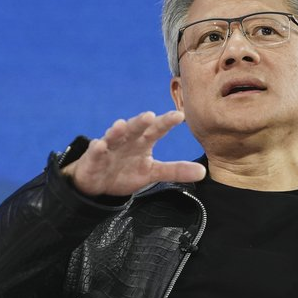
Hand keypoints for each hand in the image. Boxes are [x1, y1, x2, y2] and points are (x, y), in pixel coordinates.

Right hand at [61, 110, 205, 196]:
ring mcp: (109, 147)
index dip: (166, 123)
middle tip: (150, 115)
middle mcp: (127, 140)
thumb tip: (203, 171)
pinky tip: (99, 145)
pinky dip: (97, 149)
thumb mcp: (153, 172)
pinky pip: (95, 153)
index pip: (157, 130)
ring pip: (113, 136)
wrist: (99, 182)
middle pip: (135, 129)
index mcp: (143, 142)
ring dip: (116, 131)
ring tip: (121, 125)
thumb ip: (176, 170)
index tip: (179, 115)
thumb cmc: (127, 171)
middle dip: (141, 122)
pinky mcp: (93, 158)